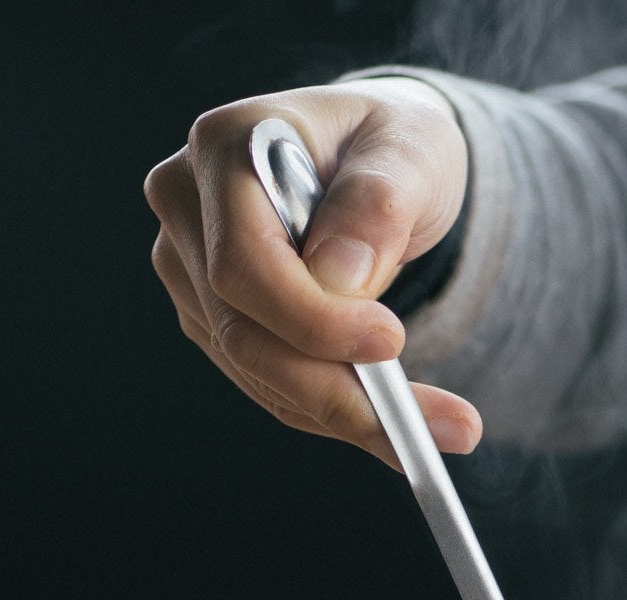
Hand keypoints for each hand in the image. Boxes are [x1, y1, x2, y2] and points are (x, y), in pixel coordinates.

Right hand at [145, 78, 480, 466]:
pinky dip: (333, 409)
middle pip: (241, 330)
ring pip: (255, 371)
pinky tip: (394, 419)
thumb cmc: (393, 144)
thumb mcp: (413, 147)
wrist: (378, 164)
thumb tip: (340, 274)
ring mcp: (189, 267)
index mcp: (225, 144)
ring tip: (439, 428)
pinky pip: (268, 384)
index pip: (244, 259)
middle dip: (335, 389)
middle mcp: (187, 206)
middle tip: (429, 425)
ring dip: (344, 412)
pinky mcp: (209, 316)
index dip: (311, 317)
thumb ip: (379, 199)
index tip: (389, 342)